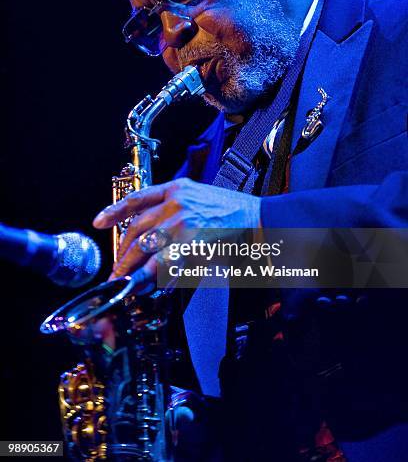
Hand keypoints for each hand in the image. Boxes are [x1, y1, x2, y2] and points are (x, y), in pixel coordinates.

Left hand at [93, 177, 260, 280]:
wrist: (260, 220)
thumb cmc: (234, 213)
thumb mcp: (201, 199)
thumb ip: (175, 214)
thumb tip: (152, 240)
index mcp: (177, 188)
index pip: (138, 198)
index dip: (114, 211)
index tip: (98, 222)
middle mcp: (176, 201)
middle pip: (137, 228)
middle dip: (123, 253)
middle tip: (117, 269)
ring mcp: (182, 220)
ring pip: (145, 246)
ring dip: (131, 267)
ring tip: (125, 280)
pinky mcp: (190, 241)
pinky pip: (164, 261)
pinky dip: (152, 275)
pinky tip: (147, 283)